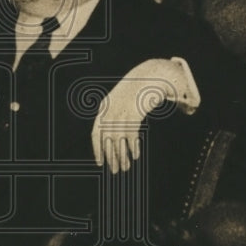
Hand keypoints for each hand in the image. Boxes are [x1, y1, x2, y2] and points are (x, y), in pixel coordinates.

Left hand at [91, 58, 198, 173]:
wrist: (150, 75)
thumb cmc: (136, 92)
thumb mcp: (120, 101)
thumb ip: (114, 117)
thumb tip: (114, 140)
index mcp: (104, 108)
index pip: (95, 133)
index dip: (97, 149)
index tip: (100, 163)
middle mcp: (110, 110)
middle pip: (107, 139)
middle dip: (111, 157)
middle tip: (115, 171)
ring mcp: (122, 110)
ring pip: (119, 139)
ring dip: (122, 156)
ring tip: (125, 167)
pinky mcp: (134, 111)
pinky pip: (131, 134)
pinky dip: (133, 146)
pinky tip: (135, 155)